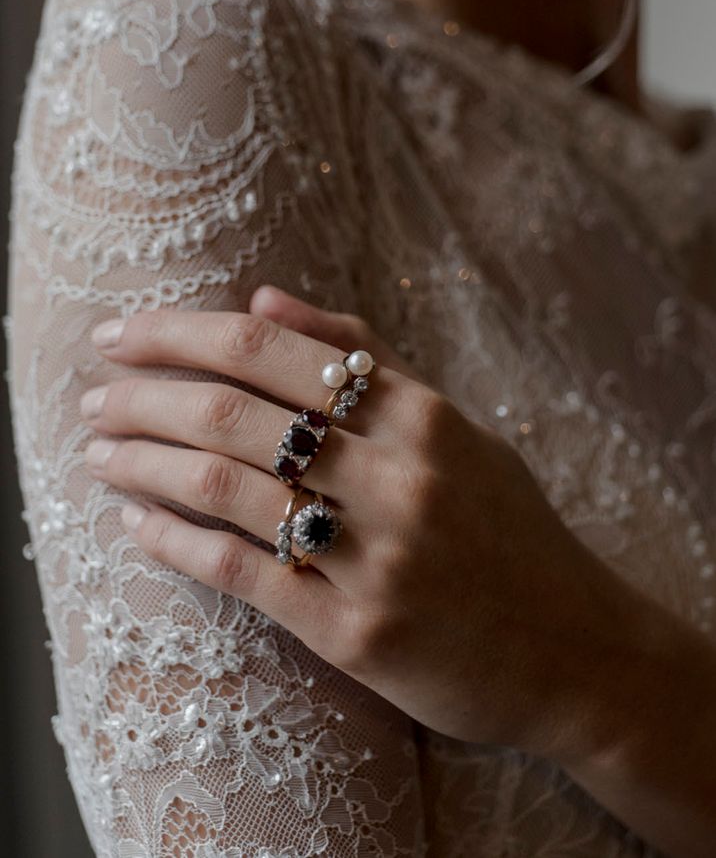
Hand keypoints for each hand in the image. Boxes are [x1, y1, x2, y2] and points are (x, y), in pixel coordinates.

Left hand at [80, 285, 636, 763]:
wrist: (577, 650)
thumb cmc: (507, 529)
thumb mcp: (455, 428)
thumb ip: (367, 358)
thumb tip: (264, 301)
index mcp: (423, 414)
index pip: (275, 349)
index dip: (183, 333)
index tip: (122, 331)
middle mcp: (399, 476)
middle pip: (237, 414)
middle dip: (146, 395)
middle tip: (94, 395)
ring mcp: (378, 557)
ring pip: (226, 488)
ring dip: (144, 462)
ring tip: (98, 450)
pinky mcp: (357, 634)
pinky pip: (241, 574)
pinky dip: (174, 542)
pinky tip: (133, 524)